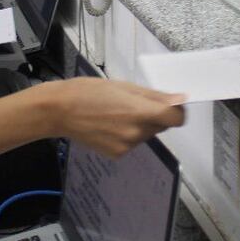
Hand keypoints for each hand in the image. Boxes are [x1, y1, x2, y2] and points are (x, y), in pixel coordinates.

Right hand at [41, 78, 185, 158]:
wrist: (59, 111)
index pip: (177, 118)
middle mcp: (136, 133)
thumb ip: (154, 96)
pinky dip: (126, 134)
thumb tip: (180, 99)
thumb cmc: (88, 91)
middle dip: (153, 115)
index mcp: (140, 112)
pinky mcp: (117, 154)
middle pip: (161, 125)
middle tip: (131, 103)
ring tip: (115, 113)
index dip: (176, 110)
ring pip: (146, 134)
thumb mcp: (124, 86)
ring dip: (139, 124)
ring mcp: (127, 146)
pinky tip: (108, 124)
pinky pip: (132, 142)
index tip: (169, 104)